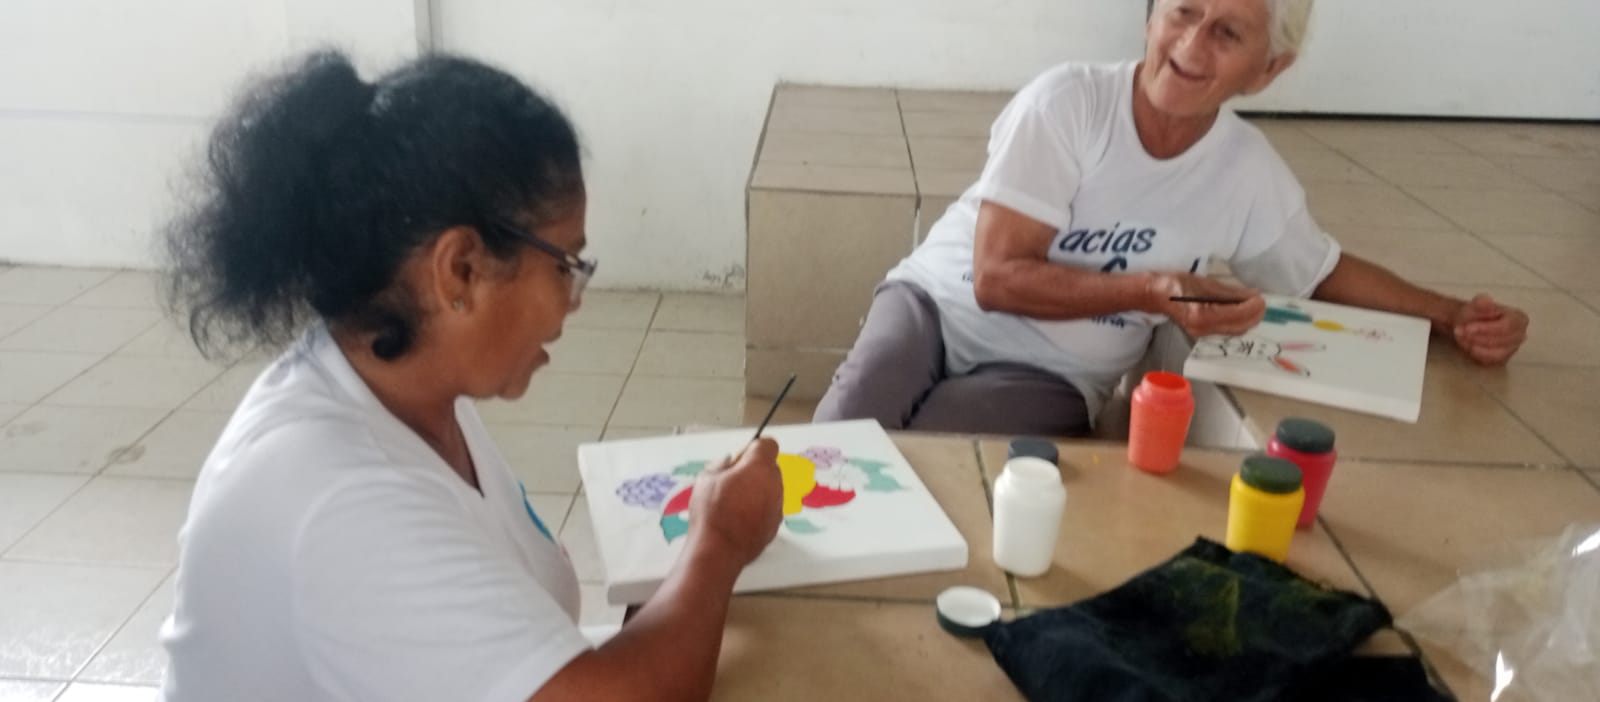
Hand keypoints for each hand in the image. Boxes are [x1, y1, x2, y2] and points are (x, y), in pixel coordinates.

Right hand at [687, 438, 783, 567]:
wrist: (719, 549)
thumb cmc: (712, 512)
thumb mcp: (707, 477)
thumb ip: (722, 464)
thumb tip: (730, 461)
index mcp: (760, 467)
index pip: (768, 444)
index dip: (753, 448)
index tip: (740, 458)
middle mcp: (775, 484)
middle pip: (770, 468)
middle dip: (754, 471)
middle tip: (731, 481)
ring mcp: (777, 506)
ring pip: (770, 489)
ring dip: (756, 491)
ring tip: (733, 504)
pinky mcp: (775, 525)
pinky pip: (768, 509)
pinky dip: (758, 510)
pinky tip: (739, 519)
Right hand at [1149, 273, 1267, 337]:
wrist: (1154, 295)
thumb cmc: (1176, 284)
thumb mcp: (1204, 283)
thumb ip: (1229, 292)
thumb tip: (1252, 295)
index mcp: (1203, 315)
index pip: (1237, 315)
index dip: (1253, 308)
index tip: (1261, 298)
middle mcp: (1203, 328)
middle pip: (1239, 328)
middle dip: (1254, 316)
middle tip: (1262, 302)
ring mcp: (1202, 333)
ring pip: (1235, 331)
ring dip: (1248, 320)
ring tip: (1254, 306)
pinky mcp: (1202, 332)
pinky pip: (1227, 330)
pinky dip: (1238, 321)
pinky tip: (1240, 310)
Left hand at [1451, 294, 1527, 364]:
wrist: (1468, 323)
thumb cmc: (1476, 313)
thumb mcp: (1476, 304)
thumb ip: (1481, 302)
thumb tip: (1485, 301)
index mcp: (1519, 318)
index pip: (1506, 326)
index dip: (1486, 328)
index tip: (1468, 328)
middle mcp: (1520, 335)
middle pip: (1501, 341)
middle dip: (1478, 337)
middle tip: (1459, 331)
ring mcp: (1513, 348)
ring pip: (1496, 352)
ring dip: (1475, 345)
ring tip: (1460, 337)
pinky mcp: (1503, 359)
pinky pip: (1491, 360)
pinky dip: (1476, 353)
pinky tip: (1467, 345)